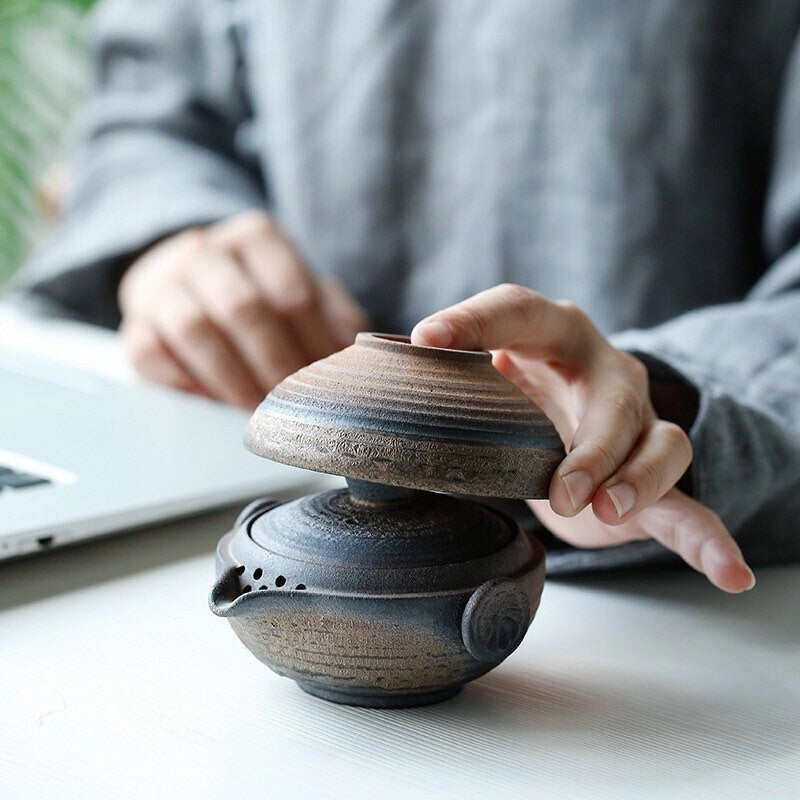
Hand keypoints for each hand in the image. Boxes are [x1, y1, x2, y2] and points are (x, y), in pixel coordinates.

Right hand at [119, 210, 368, 407]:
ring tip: (258, 410)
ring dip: (232, 378)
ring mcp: (163, 283)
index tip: (327, 382)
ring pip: (193, 328)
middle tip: (294, 403)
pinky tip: (211, 403)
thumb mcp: (301, 287)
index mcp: (257, 237)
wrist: (188, 278)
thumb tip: (360, 357)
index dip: (312, 344)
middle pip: (242, 308)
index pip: (291, 292)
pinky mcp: (134, 321)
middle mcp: (205, 250)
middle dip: (274, 364)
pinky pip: (148, 352)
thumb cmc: (258, 290)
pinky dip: (182, 383)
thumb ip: (333, 314)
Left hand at [411, 284, 754, 592]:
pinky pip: (689, 504)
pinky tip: (726, 573)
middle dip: (588, 444)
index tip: (427, 341)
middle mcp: (604, 373)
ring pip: (659, 443)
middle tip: (556, 487)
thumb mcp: (479, 383)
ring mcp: (636, 423)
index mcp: (552, 335)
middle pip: (612, 396)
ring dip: (637, 479)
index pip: (519, 310)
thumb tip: (357, 378)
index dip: (476, 319)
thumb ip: (435, 383)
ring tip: (607, 513)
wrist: (570, 418)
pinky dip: (710, 538)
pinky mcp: (650, 476)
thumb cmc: (516, 396)